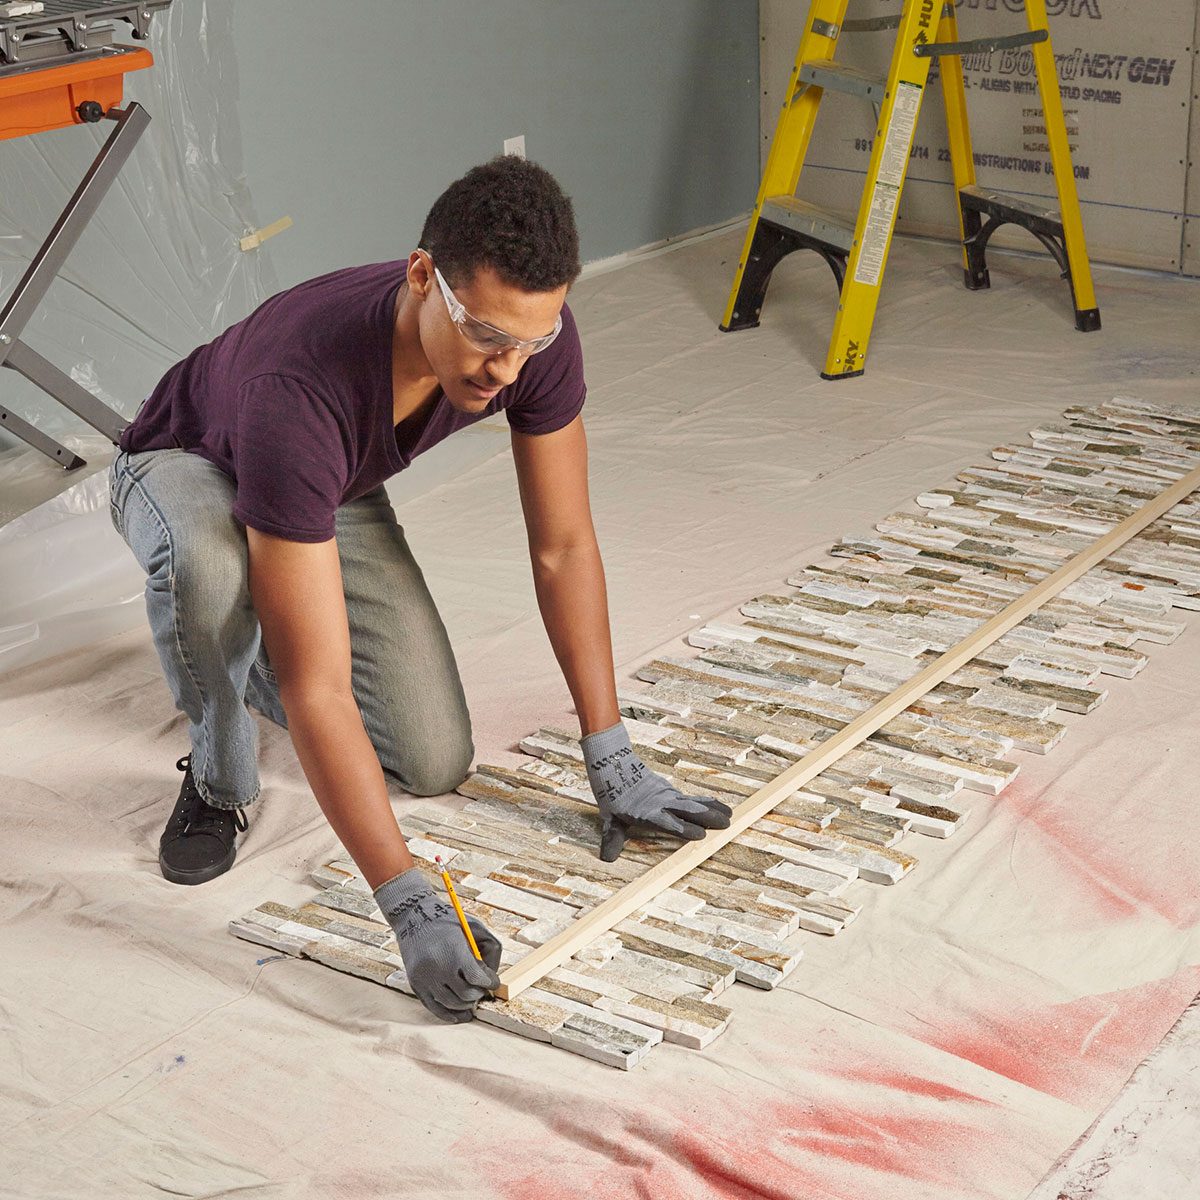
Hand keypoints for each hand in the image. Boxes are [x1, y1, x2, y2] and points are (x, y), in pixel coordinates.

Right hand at [372, 868, 501, 1022]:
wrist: (413, 915)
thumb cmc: (448, 920)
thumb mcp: (474, 926)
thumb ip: (489, 949)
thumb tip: (493, 976)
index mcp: (453, 951)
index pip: (477, 979)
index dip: (490, 983)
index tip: (494, 983)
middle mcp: (437, 967)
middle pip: (465, 994)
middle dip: (478, 994)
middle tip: (482, 990)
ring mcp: (424, 978)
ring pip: (451, 1004)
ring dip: (466, 1005)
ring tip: (472, 1000)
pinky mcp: (415, 984)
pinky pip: (433, 1007)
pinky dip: (448, 1014)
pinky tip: (459, 1014)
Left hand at [580, 722, 733, 861]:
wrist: (614, 765)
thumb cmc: (612, 794)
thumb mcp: (610, 818)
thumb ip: (613, 838)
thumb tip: (606, 859)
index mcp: (648, 812)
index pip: (670, 822)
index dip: (684, 829)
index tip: (701, 835)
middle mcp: (662, 803)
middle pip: (688, 810)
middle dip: (707, 818)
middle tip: (726, 824)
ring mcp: (668, 796)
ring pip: (694, 803)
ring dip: (712, 809)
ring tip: (730, 815)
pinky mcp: (671, 791)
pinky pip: (691, 798)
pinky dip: (707, 801)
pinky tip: (718, 805)